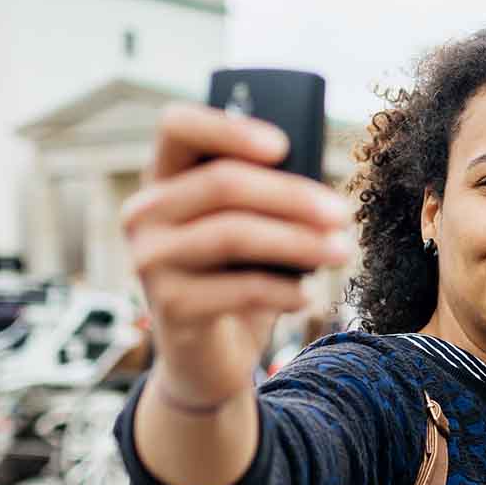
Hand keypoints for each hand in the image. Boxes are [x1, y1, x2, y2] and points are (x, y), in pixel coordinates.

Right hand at [121, 103, 353, 407]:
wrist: (206, 357)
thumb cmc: (236, 278)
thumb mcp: (250, 229)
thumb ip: (266, 197)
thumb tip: (316, 186)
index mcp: (164, 178)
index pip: (178, 127)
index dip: (229, 128)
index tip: (282, 145)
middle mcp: (145, 213)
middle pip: (223, 183)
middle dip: (293, 196)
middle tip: (341, 213)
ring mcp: (149, 260)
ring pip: (234, 233)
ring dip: (299, 241)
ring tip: (341, 251)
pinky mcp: (168, 307)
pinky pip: (240, 288)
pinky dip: (284, 290)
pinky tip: (307, 297)